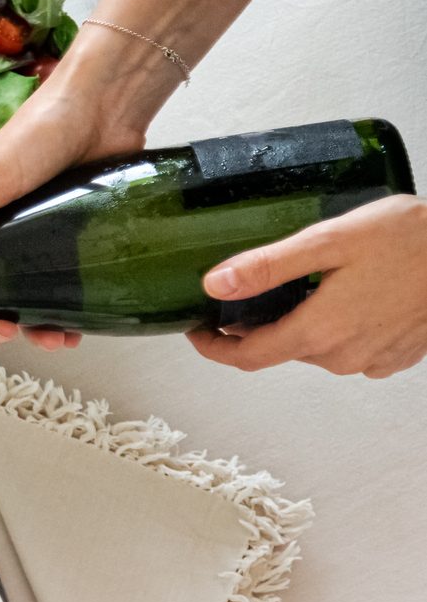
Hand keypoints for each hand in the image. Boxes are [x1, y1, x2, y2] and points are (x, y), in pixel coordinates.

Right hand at [0, 81, 145, 350]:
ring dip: (28, 328)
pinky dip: (62, 317)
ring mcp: (30, 242)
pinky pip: (60, 292)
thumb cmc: (38, 132)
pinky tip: (72, 329)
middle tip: (3, 330)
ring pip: (19, 301)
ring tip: (49, 336)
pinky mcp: (67, 244)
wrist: (105, 107)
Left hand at [188, 195, 426, 377]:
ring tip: (309, 284)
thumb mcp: (331, 240)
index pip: (246, 357)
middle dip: (260, 326)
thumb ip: (269, 266)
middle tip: (253, 290)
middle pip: (281, 349)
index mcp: (318, 332)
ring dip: (302, 323)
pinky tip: (351, 295)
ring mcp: (372, 362)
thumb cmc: (412, 239)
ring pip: (317, 349)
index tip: (196, 330)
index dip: (214, 347)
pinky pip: (351, 349)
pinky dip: (339, 328)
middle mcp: (342, 358)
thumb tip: (215, 285)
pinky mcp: (396, 357)